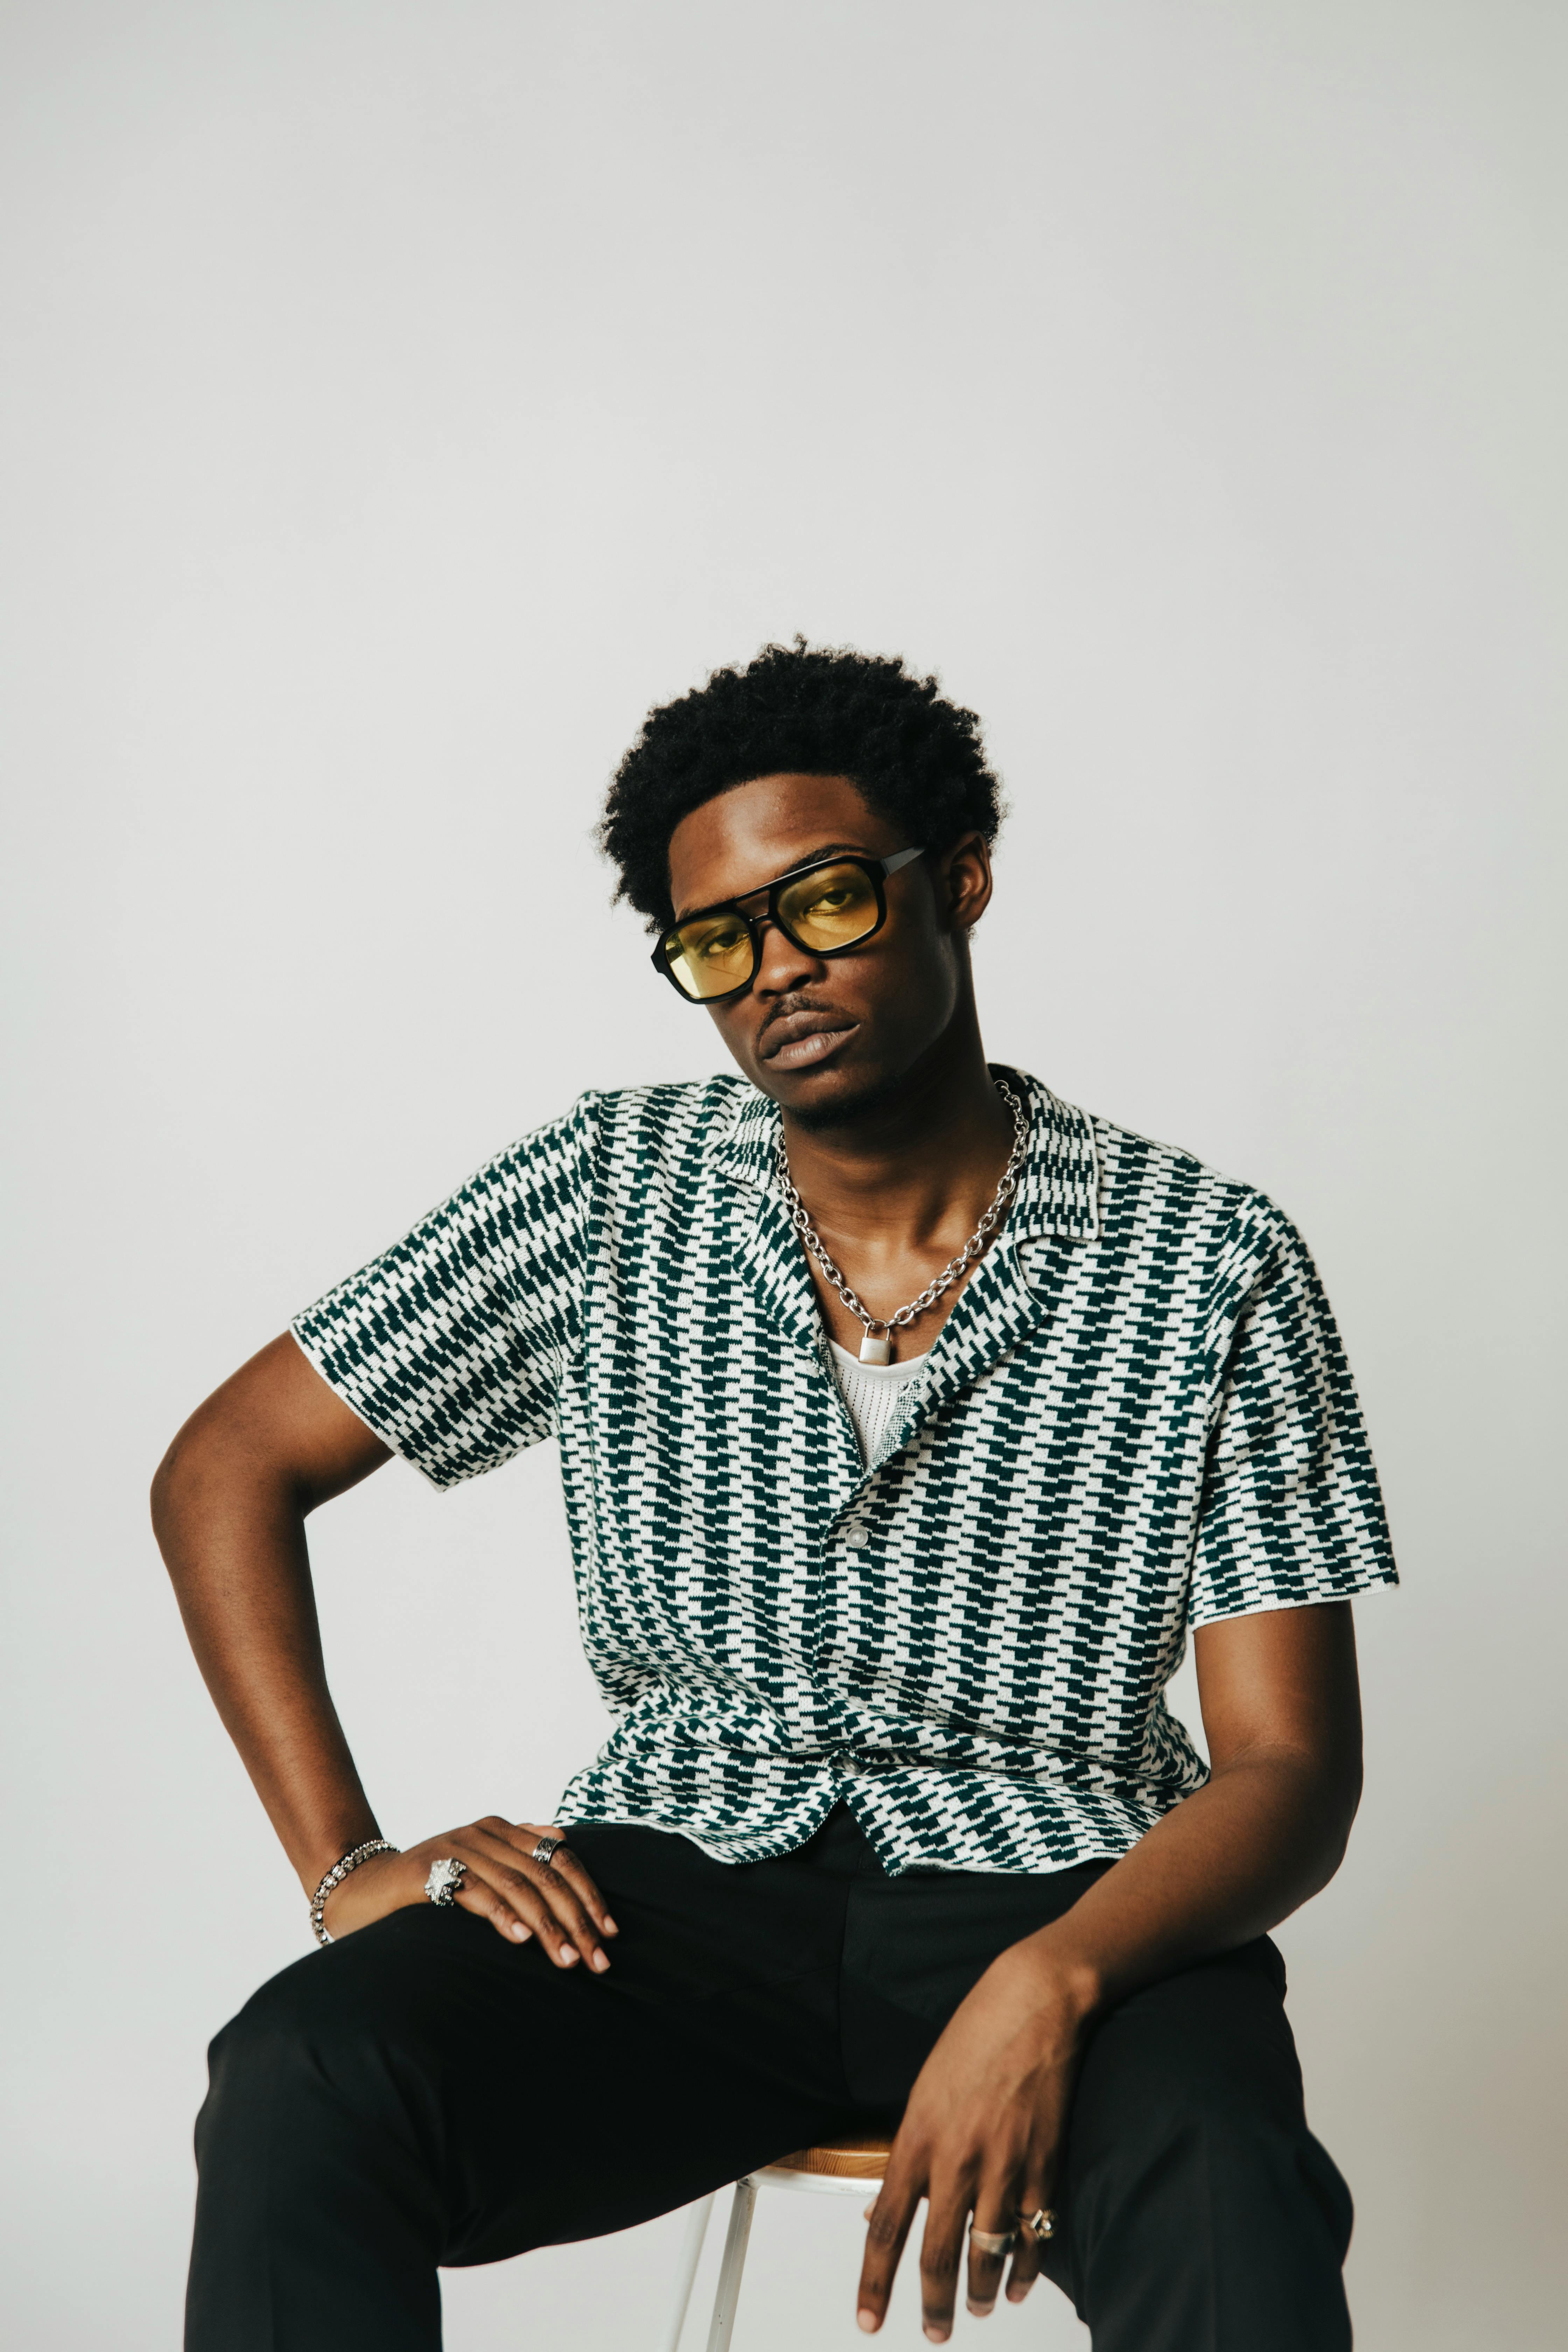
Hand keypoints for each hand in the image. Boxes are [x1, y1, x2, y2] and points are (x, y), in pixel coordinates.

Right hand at [320, 1819, 617, 1970]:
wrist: (362, 1888)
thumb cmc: (429, 1885)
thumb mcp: (480, 1863)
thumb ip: (518, 1850)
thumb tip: (562, 1840)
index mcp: (502, 1829)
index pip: (561, 1858)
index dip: (590, 1893)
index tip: (611, 1932)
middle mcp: (485, 1833)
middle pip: (546, 1875)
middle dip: (577, 1919)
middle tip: (598, 1959)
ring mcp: (457, 1848)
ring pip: (518, 1886)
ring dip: (547, 1926)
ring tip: (567, 1960)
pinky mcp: (431, 1870)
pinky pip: (475, 1891)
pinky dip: (501, 1915)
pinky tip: (520, 1939)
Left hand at [856, 1933, 1096, 2340]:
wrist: (1033, 2004)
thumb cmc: (975, 2037)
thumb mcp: (922, 2092)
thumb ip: (907, 2152)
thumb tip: (888, 2203)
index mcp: (917, 2138)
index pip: (885, 2228)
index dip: (874, 2282)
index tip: (868, 2319)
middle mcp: (957, 2159)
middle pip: (937, 2256)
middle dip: (932, 2306)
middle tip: (933, 2332)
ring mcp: (1003, 2166)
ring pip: (986, 2256)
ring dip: (980, 2293)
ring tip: (977, 2308)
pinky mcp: (1043, 2166)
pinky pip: (1032, 2236)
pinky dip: (1026, 2269)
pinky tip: (1019, 2283)